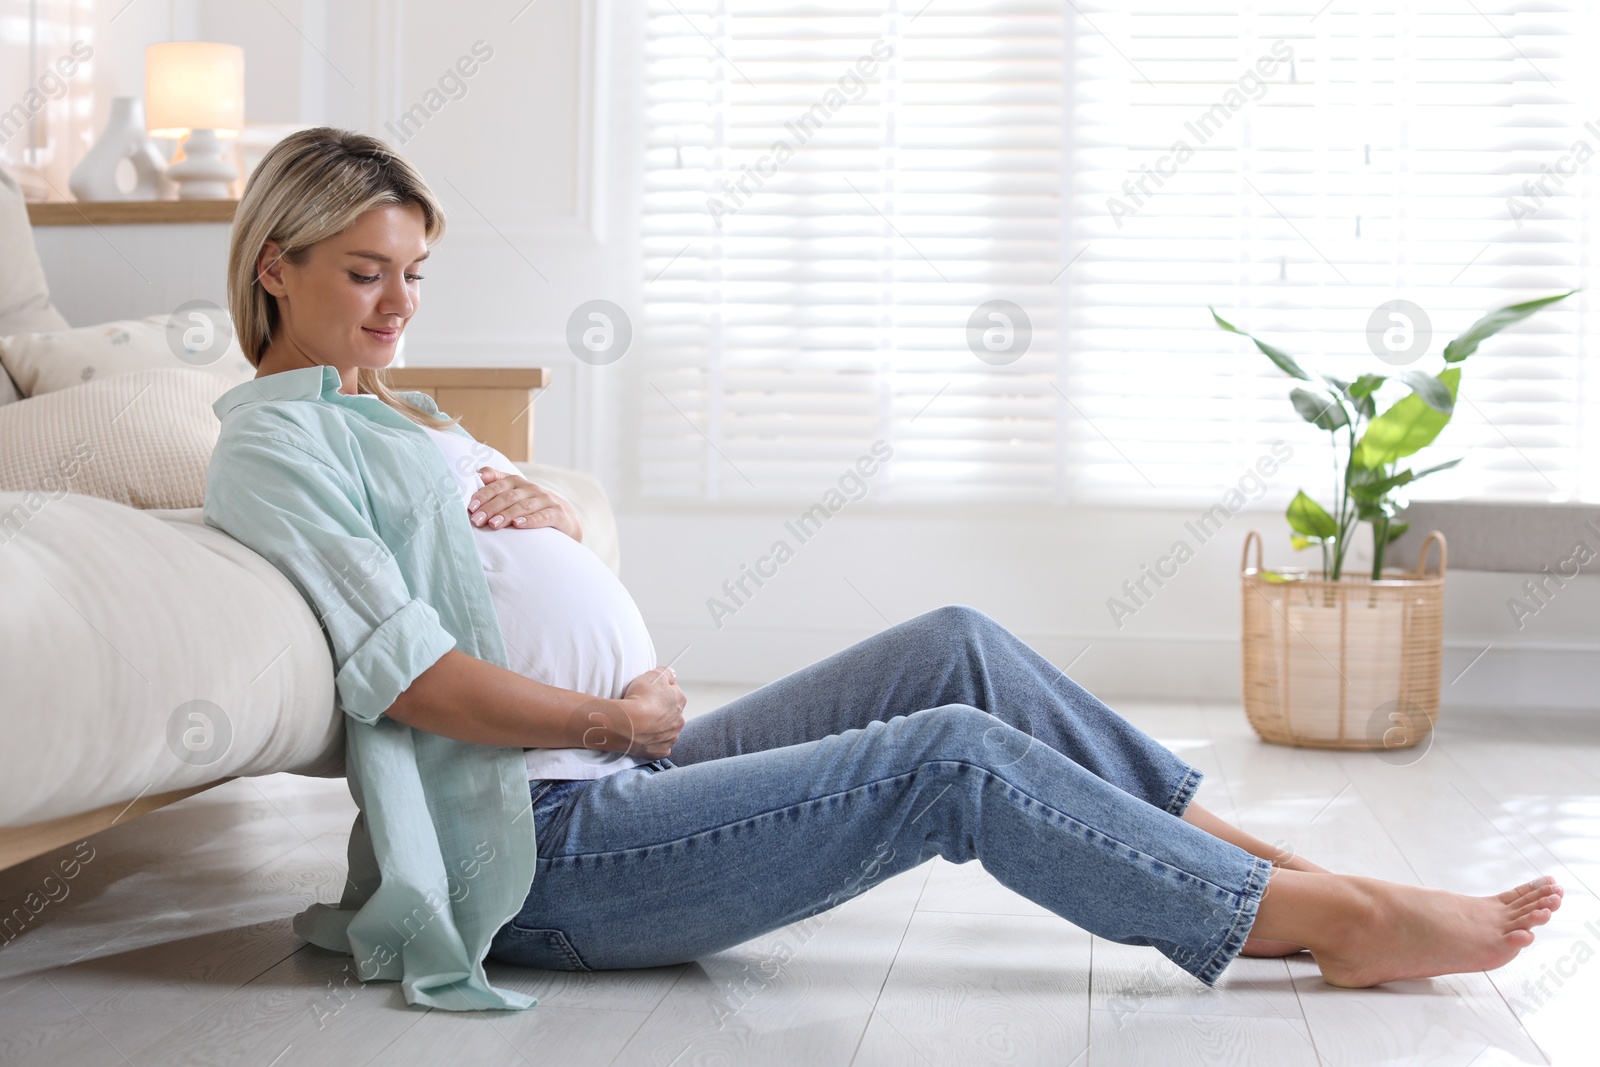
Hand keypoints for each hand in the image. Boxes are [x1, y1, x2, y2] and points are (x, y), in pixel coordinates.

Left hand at [467, 468, 582, 541]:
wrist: (565, 518)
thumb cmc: (531, 506)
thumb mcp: (514, 494)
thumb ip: (496, 483)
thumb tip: (477, 474)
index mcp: (517, 483)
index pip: (498, 485)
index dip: (484, 494)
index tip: (471, 506)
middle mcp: (531, 488)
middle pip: (508, 496)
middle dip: (490, 508)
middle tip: (477, 520)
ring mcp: (546, 500)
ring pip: (523, 506)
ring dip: (506, 515)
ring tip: (493, 524)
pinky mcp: (558, 513)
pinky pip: (543, 516)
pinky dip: (530, 520)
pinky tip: (518, 525)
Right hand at [612, 666, 685, 759]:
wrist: (628, 723)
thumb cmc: (640, 698)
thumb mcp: (654, 674)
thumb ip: (666, 672)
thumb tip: (672, 675)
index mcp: (680, 700)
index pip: (672, 692)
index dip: (659, 691)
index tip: (647, 693)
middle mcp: (679, 719)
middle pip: (670, 712)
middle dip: (660, 710)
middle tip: (643, 708)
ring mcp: (671, 737)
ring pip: (667, 730)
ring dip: (658, 727)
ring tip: (642, 723)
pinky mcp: (661, 750)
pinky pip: (660, 746)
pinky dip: (654, 743)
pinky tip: (644, 737)